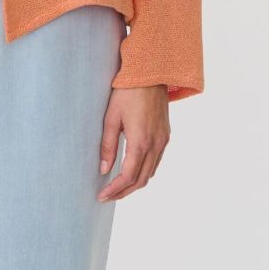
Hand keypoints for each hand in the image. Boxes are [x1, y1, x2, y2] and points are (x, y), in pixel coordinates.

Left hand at [96, 85, 169, 200]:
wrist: (150, 73)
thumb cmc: (127, 92)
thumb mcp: (112, 117)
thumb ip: (108, 145)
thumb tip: (103, 169)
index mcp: (141, 141)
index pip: (128, 176)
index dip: (115, 189)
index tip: (102, 196)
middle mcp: (156, 144)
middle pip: (141, 180)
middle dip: (124, 191)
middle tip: (108, 196)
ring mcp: (163, 140)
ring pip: (150, 173)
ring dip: (134, 183)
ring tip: (118, 186)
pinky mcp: (166, 135)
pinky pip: (156, 161)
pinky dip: (144, 171)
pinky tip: (132, 169)